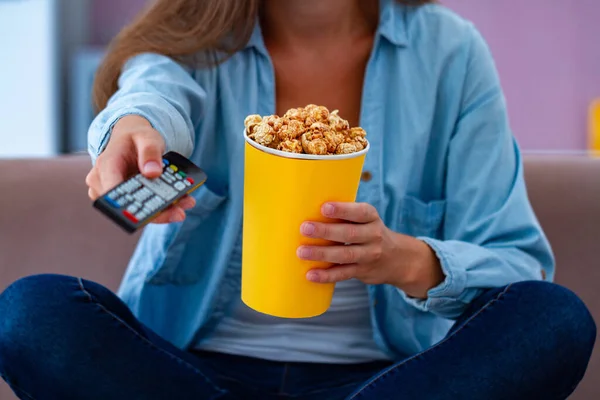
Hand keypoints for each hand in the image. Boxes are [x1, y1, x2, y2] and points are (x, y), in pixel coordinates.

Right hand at [85, 115, 194, 223]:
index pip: (113, 191)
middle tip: (179, 212)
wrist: (132, 138)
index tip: (152, 212)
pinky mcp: (125, 198)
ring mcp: (112, 193)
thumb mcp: (147, 137)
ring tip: (185, 205)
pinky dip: (161, 207)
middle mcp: (103, 183)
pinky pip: (142, 207)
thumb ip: (150, 151)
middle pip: (126, 206)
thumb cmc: (136, 137)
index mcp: (106, 165)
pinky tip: (180, 203)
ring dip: (162, 212)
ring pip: (136, 210)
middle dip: (154, 212)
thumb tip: (152, 172)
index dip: (130, 206)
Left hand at [297, 202, 443, 298]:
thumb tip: (309, 209)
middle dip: (326, 231)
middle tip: (305, 228)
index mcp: (371, 218)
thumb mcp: (366, 220)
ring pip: (345, 255)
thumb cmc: (369, 232)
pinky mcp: (362, 272)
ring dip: (322, 254)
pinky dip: (326, 275)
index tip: (324, 207)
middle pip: (349, 233)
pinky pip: (343, 274)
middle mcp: (373, 236)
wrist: (397, 259)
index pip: (359, 212)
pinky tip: (311, 274)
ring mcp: (368, 255)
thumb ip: (345, 216)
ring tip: (302, 251)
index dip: (342, 210)